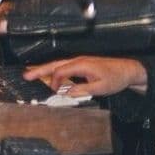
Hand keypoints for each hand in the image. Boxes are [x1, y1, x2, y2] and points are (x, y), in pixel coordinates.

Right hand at [22, 57, 146, 98]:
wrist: (128, 70)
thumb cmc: (116, 77)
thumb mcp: (101, 87)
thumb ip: (83, 90)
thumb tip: (68, 94)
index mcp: (81, 65)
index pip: (60, 72)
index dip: (54, 82)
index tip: (52, 92)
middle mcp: (78, 61)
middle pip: (54, 64)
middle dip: (39, 70)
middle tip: (26, 75)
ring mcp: (80, 62)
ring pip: (58, 64)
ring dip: (45, 69)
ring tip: (32, 74)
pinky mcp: (82, 65)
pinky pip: (64, 67)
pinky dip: (54, 71)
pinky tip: (51, 76)